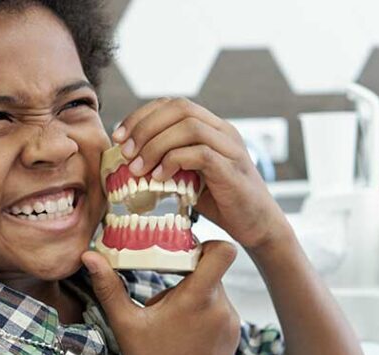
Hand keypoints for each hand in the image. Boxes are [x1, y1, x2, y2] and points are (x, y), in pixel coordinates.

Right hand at [81, 241, 240, 354]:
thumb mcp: (126, 325)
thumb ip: (109, 287)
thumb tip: (89, 256)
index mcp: (197, 298)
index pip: (223, 251)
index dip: (208, 244)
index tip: (184, 251)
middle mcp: (221, 306)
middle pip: (210, 272)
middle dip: (187, 278)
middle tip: (162, 298)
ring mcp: (231, 322)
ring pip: (214, 292)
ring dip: (194, 298)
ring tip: (171, 324)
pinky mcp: (234, 335)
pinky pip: (221, 311)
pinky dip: (204, 314)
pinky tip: (184, 336)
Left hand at [112, 97, 291, 251]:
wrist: (258, 225)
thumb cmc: (222, 202)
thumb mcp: (190, 175)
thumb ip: (169, 161)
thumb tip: (130, 159)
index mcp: (212, 128)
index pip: (173, 104)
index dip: (142, 115)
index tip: (120, 136)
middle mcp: (223, 131)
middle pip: (180, 107)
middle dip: (145, 126)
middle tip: (125, 151)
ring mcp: (231, 148)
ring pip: (189, 126)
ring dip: (156, 144)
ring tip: (138, 167)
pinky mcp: (232, 169)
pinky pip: (200, 153)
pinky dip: (173, 162)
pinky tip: (158, 178)